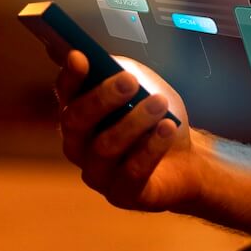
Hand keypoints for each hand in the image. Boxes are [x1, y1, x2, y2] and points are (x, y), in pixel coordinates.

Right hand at [51, 48, 202, 212]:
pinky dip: (151, 147)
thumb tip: (102, 60)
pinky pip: (132, 172)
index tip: (80, 56)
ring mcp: (98, 173)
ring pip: (105, 148)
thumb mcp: (142, 86)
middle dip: (102, 98)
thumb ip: (120, 71)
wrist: (185, 160)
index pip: (65, 93)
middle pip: (77, 121)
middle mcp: (79, 145)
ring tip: (159, 103)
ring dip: (134, 122)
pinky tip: (167, 128)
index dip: (70, 76)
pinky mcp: (122, 194)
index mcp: (79, 114)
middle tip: (129, 81)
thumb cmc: (156, 118)